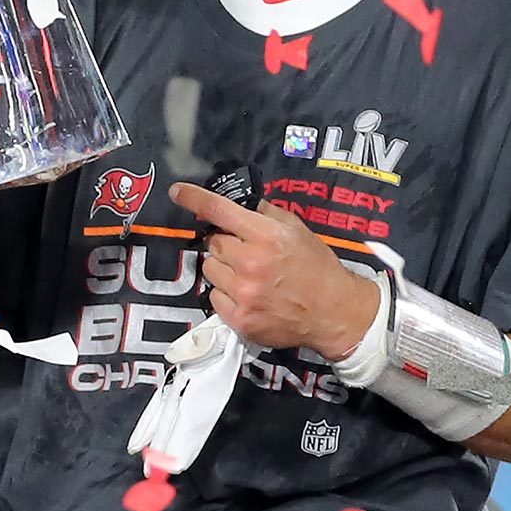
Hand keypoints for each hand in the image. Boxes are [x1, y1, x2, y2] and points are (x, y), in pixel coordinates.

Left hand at [170, 182, 380, 359]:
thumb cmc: (317, 266)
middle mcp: (250, 263)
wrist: (333, 311)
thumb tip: (238, 204)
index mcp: (266, 236)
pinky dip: (225, 293)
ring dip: (223, 268)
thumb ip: (266, 214)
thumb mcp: (298, 229)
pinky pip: (213, 297)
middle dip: (225, 243)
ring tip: (248, 275)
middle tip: (246, 251)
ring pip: (209, 270)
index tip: (177, 191)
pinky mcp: (239, 319)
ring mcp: (243, 294)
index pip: (219, 211)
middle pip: (212, 243)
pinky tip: (247, 294)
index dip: (194, 198)